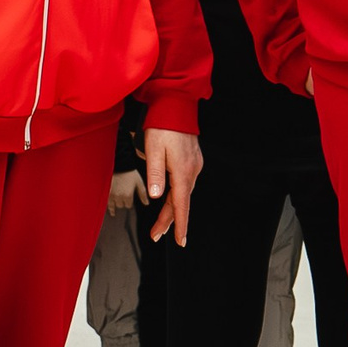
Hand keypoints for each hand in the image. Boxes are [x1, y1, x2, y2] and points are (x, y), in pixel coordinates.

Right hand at [106, 169, 145, 213]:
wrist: (119, 165)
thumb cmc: (131, 173)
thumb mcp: (139, 183)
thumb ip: (143, 194)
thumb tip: (146, 204)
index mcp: (128, 196)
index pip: (128, 205)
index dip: (129, 202)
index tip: (128, 196)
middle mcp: (119, 197)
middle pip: (121, 205)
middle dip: (122, 202)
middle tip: (123, 195)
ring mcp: (111, 195)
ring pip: (114, 205)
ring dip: (116, 203)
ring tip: (117, 202)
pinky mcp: (106, 192)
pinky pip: (107, 203)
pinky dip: (110, 207)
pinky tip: (111, 212)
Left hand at [143, 127, 201, 243]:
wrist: (177, 104)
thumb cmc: (163, 125)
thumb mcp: (154, 149)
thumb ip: (155, 173)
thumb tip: (156, 197)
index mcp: (183, 171)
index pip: (181, 205)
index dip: (179, 224)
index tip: (180, 242)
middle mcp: (192, 171)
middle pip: (180, 202)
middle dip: (169, 220)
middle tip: (156, 236)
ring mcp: (194, 165)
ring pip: (182, 193)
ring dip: (171, 209)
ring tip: (160, 224)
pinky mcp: (192, 160)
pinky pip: (184, 183)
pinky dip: (176, 196)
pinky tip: (170, 200)